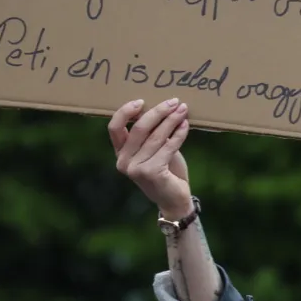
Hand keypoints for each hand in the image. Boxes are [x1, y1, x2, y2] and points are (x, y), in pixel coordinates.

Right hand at [109, 97, 192, 216]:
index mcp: (120, 153)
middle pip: (139, 128)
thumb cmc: (166, 171)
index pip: (114, 127)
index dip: (126, 112)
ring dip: (172, 120)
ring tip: (183, 110)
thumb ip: (153, 133)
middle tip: (174, 102)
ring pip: (156, 136)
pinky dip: (178, 134)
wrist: (174, 200)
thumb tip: (163, 107)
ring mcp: (136, 169)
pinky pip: (167, 147)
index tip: (142, 101)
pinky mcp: (151, 173)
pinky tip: (186, 125)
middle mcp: (124, 161)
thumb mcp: (156, 150)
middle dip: (158, 112)